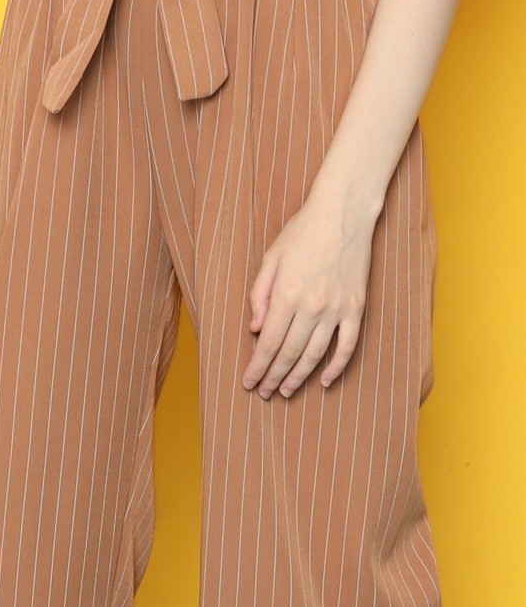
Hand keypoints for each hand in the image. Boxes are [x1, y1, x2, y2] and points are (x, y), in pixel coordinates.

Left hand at [242, 195, 375, 398]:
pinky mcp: (356, 308)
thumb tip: (255, 329)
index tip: (249, 382)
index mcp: (286, 294)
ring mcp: (336, 309)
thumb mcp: (270, 258)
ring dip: (298, 377)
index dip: (257, 366)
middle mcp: (311, 306)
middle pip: (289, 353)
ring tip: (285, 391)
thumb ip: (259, 295)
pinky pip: (347, 346)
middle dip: (273, 377)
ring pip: (315, 354)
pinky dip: (336, 367)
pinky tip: (324, 380)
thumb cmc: (302, 233)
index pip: (268, 343)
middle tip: (264, 393)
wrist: (343, 213)